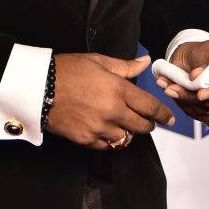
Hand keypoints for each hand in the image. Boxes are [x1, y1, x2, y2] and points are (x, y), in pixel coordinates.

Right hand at [46, 53, 175, 149]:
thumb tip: (146, 62)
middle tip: (149, 123)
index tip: (170, 119)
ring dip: (128, 133)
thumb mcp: (98, 61)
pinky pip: (106, 146)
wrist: (38, 87)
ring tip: (124, 126)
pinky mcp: (86, 139)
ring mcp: (99, 128)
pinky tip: (107, 132)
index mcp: (118, 90)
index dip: (163, 114)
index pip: (149, 106)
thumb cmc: (67, 69)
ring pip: (125, 138)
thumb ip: (125, 66)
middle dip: (149, 125)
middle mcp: (112, 111)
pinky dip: (110, 141)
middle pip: (141, 126)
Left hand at [155, 40, 208, 126]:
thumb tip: (197, 75)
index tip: (200, 94)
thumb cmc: (200, 52)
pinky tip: (177, 98)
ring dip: (187, 103)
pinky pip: (205, 116)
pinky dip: (189, 109)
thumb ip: (199, 61)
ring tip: (169, 90)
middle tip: (171, 90)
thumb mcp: (200, 50)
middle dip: (193, 98)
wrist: (194, 60)